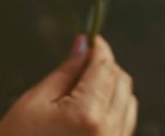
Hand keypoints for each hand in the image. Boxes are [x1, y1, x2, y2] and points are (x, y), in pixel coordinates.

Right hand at [0, 35, 137, 135]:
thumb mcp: (35, 101)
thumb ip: (66, 72)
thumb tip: (82, 45)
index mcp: (87, 115)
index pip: (104, 68)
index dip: (99, 49)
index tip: (92, 39)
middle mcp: (108, 133)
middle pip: (122, 82)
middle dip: (106, 66)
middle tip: (85, 60)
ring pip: (128, 102)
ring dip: (113, 87)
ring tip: (85, 85)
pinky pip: (125, 123)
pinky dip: (115, 108)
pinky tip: (92, 106)